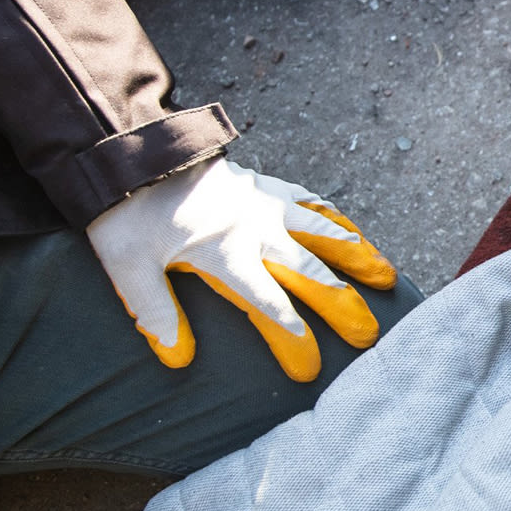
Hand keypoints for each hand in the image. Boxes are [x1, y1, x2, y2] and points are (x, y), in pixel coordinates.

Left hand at [87, 157, 398, 381]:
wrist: (132, 149)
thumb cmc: (125, 212)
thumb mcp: (128, 268)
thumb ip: (156, 313)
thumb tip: (176, 358)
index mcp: (226, 253)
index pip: (268, 301)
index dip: (290, 332)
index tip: (311, 361)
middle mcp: (256, 229)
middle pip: (311, 272)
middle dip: (342, 306)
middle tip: (368, 334)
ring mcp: (264, 203)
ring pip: (323, 232)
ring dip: (356, 256)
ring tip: (385, 276)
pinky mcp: (261, 184)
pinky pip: (307, 201)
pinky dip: (331, 216)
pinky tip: (344, 226)